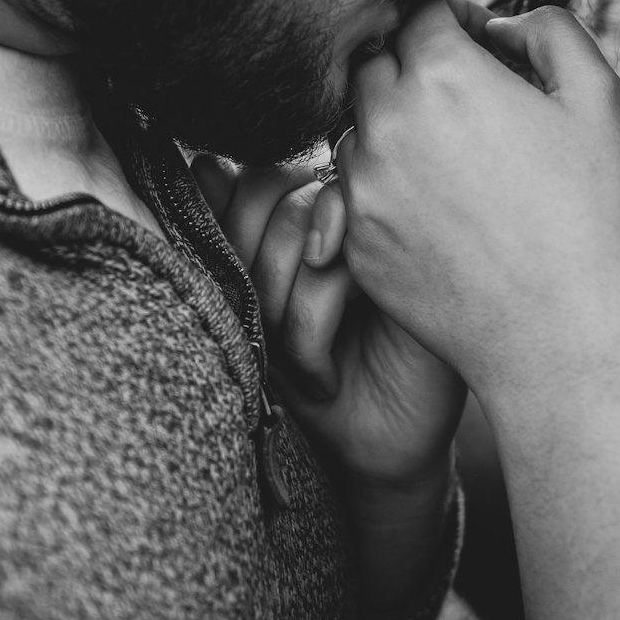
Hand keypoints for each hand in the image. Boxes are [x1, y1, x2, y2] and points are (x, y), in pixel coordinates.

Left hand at [192, 155, 464, 490]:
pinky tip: (322, 375)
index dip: (229, 233)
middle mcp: (356, 214)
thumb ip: (230, 237)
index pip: (253, 174)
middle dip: (253, 275)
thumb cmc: (307, 382)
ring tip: (293, 365)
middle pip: (273, 187)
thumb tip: (205, 165)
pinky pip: (340, 262)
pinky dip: (311, 325)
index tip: (237, 302)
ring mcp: (388, 239)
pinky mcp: (413, 276)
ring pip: (302, 221)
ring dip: (280, 308)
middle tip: (264, 338)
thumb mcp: (252, 312)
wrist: (364, 454)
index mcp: (316, 210)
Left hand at [336, 0, 619, 427]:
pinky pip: (353, 193)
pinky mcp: (354, 243)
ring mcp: (362, 188)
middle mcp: (386, 124)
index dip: (451, 21)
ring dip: (392, 129)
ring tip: (455, 164)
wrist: (568, 338)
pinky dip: (385, 190)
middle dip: (412, 68)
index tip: (480, 48)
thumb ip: (544, 29)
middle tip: (465, 104)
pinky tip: (441, 214)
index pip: (416, 12)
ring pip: (356, 128)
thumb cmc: (594, 215)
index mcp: (443, 75)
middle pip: (372, 63)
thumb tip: (496, 25)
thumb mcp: (596, 96)